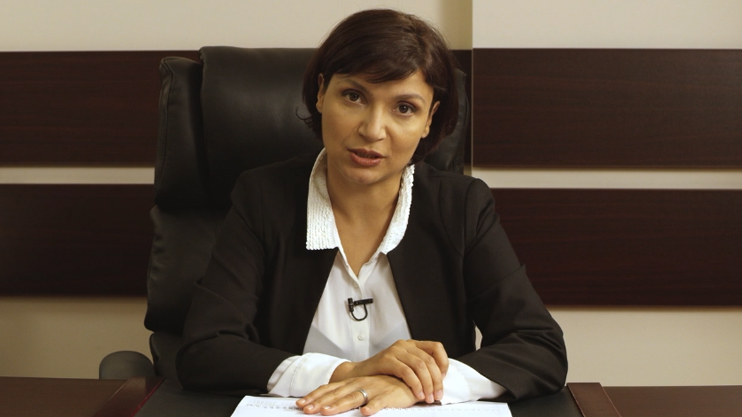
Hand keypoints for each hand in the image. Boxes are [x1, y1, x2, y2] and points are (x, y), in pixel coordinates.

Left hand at [296, 375, 417, 415]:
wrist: (409, 381)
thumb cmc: (384, 387)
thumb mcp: (363, 390)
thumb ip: (347, 397)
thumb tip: (325, 407)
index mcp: (352, 383)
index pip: (329, 389)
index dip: (314, 396)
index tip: (300, 404)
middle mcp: (360, 384)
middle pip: (336, 394)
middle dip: (320, 402)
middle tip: (306, 410)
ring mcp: (374, 389)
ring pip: (354, 398)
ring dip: (339, 405)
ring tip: (326, 412)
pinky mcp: (388, 395)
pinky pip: (379, 402)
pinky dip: (372, 407)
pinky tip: (365, 413)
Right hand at [330, 339, 447, 402]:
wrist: (359, 375)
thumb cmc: (383, 374)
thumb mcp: (404, 367)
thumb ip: (419, 368)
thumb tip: (439, 379)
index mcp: (412, 344)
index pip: (436, 347)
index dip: (444, 363)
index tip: (443, 379)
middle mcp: (405, 344)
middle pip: (429, 360)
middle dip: (436, 380)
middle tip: (437, 395)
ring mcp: (395, 350)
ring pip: (420, 366)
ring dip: (427, 384)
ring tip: (427, 398)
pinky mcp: (387, 359)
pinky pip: (407, 371)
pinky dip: (415, 384)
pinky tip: (417, 394)